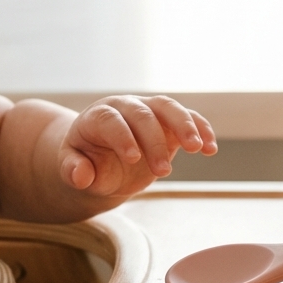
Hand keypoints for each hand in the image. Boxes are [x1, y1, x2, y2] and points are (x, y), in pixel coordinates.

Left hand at [59, 95, 216, 197]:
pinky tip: (210, 149)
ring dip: (186, 126)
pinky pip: (188, 117)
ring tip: (198, 148)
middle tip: (163, 172)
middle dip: (155, 141)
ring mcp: (149, 110)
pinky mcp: (169, 120)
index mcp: (97, 116)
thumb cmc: (86, 162)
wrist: (103, 158)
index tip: (133, 159)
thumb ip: (73, 171)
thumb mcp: (72, 169)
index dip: (122, 136)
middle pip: (142, 113)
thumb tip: (81, 175)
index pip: (110, 120)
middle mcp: (124, 106)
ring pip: (169, 107)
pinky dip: (202, 130)